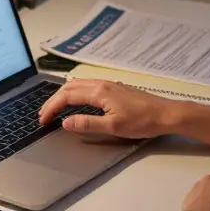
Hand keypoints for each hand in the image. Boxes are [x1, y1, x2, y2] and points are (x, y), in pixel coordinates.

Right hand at [38, 79, 176, 138]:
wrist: (166, 114)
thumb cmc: (141, 122)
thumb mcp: (113, 126)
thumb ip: (87, 124)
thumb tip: (65, 122)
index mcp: (99, 92)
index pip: (67, 96)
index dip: (52, 107)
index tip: (43, 120)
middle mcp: (102, 83)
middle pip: (70, 87)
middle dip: (54, 100)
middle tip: (44, 114)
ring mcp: (109, 84)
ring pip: (79, 84)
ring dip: (64, 95)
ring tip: (55, 107)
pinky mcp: (115, 88)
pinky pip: (88, 86)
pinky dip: (75, 93)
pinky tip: (76, 101)